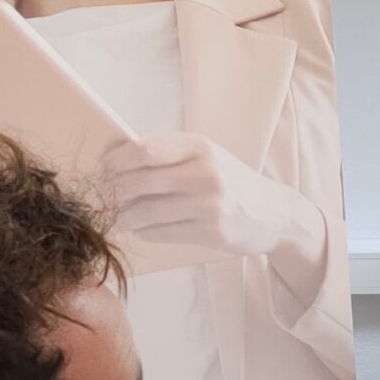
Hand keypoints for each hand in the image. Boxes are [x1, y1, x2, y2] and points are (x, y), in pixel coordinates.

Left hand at [104, 133, 322, 264]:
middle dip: (115, 192)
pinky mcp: (211, 231)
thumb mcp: (206, 157)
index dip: (117, 161)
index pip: (145, 150)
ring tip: (118, 219)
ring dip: (125, 217)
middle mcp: (205, 172)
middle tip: (106, 198)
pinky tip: (143, 230)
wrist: (274, 214)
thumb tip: (117, 165)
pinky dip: (145, 232)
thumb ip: (170, 156)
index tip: (104, 169)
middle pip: (140, 182)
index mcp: (199, 146)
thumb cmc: (230, 182)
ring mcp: (209, 204)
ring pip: (146, 212)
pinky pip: (161, 233)